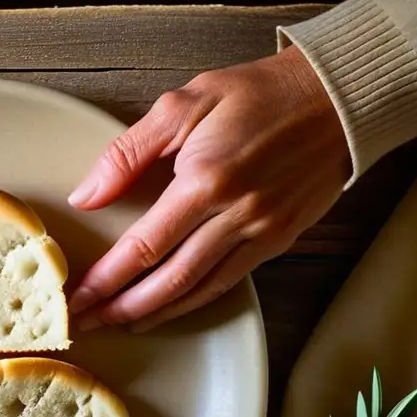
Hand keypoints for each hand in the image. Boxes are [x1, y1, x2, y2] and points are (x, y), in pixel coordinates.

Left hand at [67, 44, 349, 331]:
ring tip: (121, 323)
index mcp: (206, 179)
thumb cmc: (259, 94)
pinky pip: (228, 281)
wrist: (337, 97)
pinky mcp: (280, 239)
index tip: (79, 296)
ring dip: (156, 312)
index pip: (144, 245)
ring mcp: (262, 230)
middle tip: (89, 321)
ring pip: (199, 288)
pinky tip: (169, 308)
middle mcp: (236, 213)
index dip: (107, 278)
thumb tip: (87, 195)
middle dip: (123, 306)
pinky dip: (194, 301)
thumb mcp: (184, 104)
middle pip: (169, 278)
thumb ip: (129, 152)